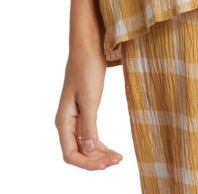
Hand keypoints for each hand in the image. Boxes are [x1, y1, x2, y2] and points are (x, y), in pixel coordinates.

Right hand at [54, 47, 122, 170]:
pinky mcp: (84, 111)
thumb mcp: (90, 98)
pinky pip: (89, 135)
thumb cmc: (87, 69)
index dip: (88, 164)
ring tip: (118, 158)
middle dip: (96, 161)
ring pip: (84, 146)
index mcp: (63, 120)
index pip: (70, 154)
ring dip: (99, 154)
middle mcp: (66, 122)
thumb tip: (88, 151)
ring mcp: (75, 118)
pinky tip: (111, 149)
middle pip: (78, 153)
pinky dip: (100, 144)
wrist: (89, 47)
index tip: (107, 164)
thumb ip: (88, 125)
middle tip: (118, 160)